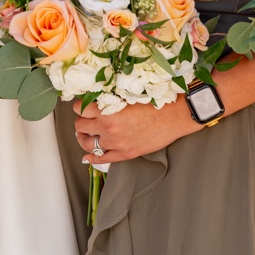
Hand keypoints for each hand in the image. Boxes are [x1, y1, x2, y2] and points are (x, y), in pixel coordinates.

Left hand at [73, 98, 197, 163]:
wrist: (174, 116)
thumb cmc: (155, 102)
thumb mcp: (127, 95)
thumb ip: (110, 99)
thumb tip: (96, 100)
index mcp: (107, 111)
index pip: (80, 108)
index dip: (80, 105)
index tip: (83, 105)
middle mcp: (108, 128)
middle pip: (80, 126)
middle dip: (81, 121)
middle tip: (86, 118)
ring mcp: (115, 143)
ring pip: (87, 143)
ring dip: (83, 137)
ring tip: (85, 134)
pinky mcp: (125, 154)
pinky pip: (102, 159)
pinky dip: (92, 158)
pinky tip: (87, 157)